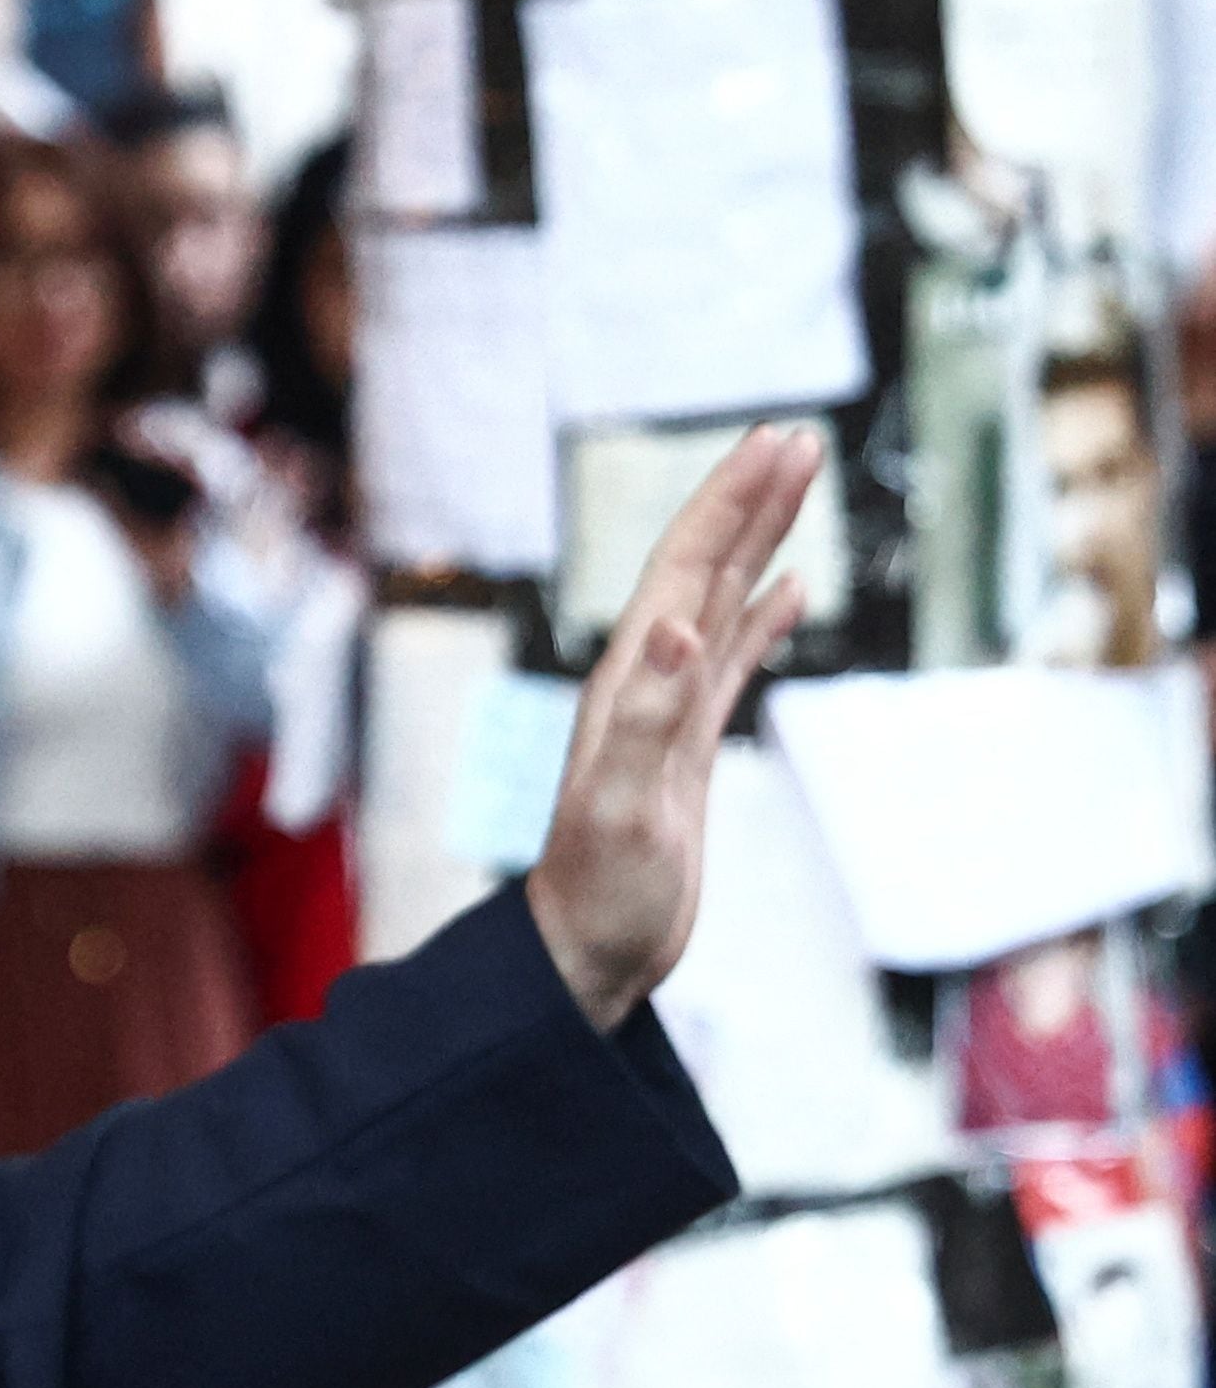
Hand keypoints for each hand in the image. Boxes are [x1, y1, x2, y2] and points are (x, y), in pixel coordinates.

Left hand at [527, 425, 821, 1030]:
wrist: (587, 951)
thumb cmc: (600, 890)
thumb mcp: (622, 804)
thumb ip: (646, 718)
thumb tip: (675, 628)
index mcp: (630, 680)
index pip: (684, 568)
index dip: (729, 502)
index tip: (776, 441)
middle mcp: (646, 680)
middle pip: (703, 567)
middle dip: (750, 499)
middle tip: (800, 435)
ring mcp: (669, 710)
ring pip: (722, 601)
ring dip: (760, 542)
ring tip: (801, 483)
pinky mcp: (689, 746)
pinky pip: (734, 660)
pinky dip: (764, 618)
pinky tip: (791, 591)